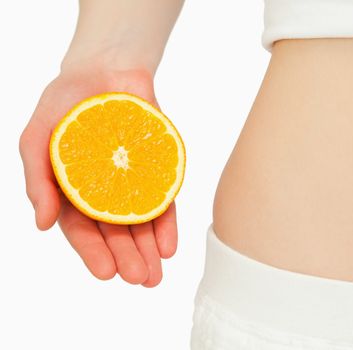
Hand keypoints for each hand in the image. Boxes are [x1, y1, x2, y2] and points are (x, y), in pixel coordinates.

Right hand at [19, 67, 177, 286]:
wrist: (104, 69)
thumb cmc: (64, 104)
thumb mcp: (37, 139)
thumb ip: (38, 181)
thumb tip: (42, 225)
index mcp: (74, 191)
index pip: (83, 229)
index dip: (94, 253)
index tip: (107, 273)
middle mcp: (105, 191)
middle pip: (117, 232)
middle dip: (129, 258)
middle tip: (141, 280)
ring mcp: (133, 180)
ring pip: (142, 221)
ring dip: (149, 249)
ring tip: (157, 273)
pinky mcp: (157, 167)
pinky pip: (164, 198)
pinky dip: (167, 222)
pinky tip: (170, 245)